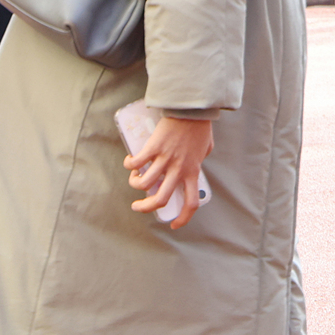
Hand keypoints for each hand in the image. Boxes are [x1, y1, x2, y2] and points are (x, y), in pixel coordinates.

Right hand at [126, 114, 213, 229]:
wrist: (191, 109)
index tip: (174, 225)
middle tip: (138, 206)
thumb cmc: (199, 127)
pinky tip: (129, 162)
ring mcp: (165, 159)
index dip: (182, 218)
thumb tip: (196, 161)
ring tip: (134, 179)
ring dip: (135, 185)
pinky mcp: (153, 147)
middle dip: (145, 208)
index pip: (191, 203)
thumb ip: (199, 159)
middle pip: (160, 199)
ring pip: (144, 183)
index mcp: (193, 172)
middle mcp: (178, 170)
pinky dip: (129, 166)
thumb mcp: (205, 149)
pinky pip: (136, 163)